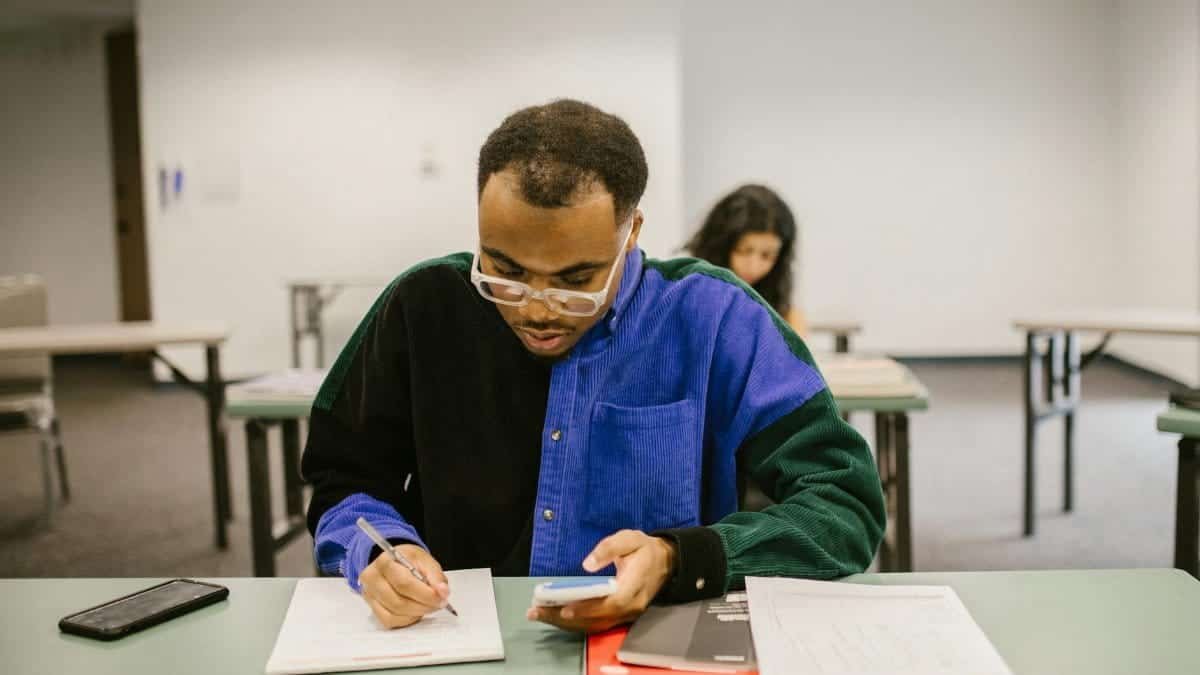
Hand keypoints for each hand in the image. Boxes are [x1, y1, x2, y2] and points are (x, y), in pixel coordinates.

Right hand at [358, 544, 450, 628]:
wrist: (394, 562)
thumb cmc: (408, 560)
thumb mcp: (424, 560)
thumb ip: (435, 576)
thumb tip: (442, 592)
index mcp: (385, 562)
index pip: (404, 584)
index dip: (425, 594)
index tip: (442, 598)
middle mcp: (372, 578)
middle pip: (398, 602)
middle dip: (423, 606)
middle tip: (438, 603)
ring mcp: (370, 594)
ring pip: (394, 614)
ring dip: (416, 613)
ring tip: (427, 605)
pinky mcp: (372, 607)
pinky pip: (389, 621)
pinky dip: (406, 619)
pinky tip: (415, 611)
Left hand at [527, 529, 676, 632]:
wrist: (665, 562)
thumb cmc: (644, 549)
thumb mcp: (630, 538)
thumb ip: (609, 548)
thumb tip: (587, 564)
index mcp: (635, 586)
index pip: (610, 603)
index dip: (587, 607)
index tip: (565, 608)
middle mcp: (631, 607)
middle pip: (597, 619)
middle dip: (566, 618)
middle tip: (537, 612)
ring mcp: (627, 615)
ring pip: (595, 625)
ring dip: (566, 623)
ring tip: (539, 615)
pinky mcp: (620, 617)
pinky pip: (596, 624)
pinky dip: (575, 623)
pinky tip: (556, 617)